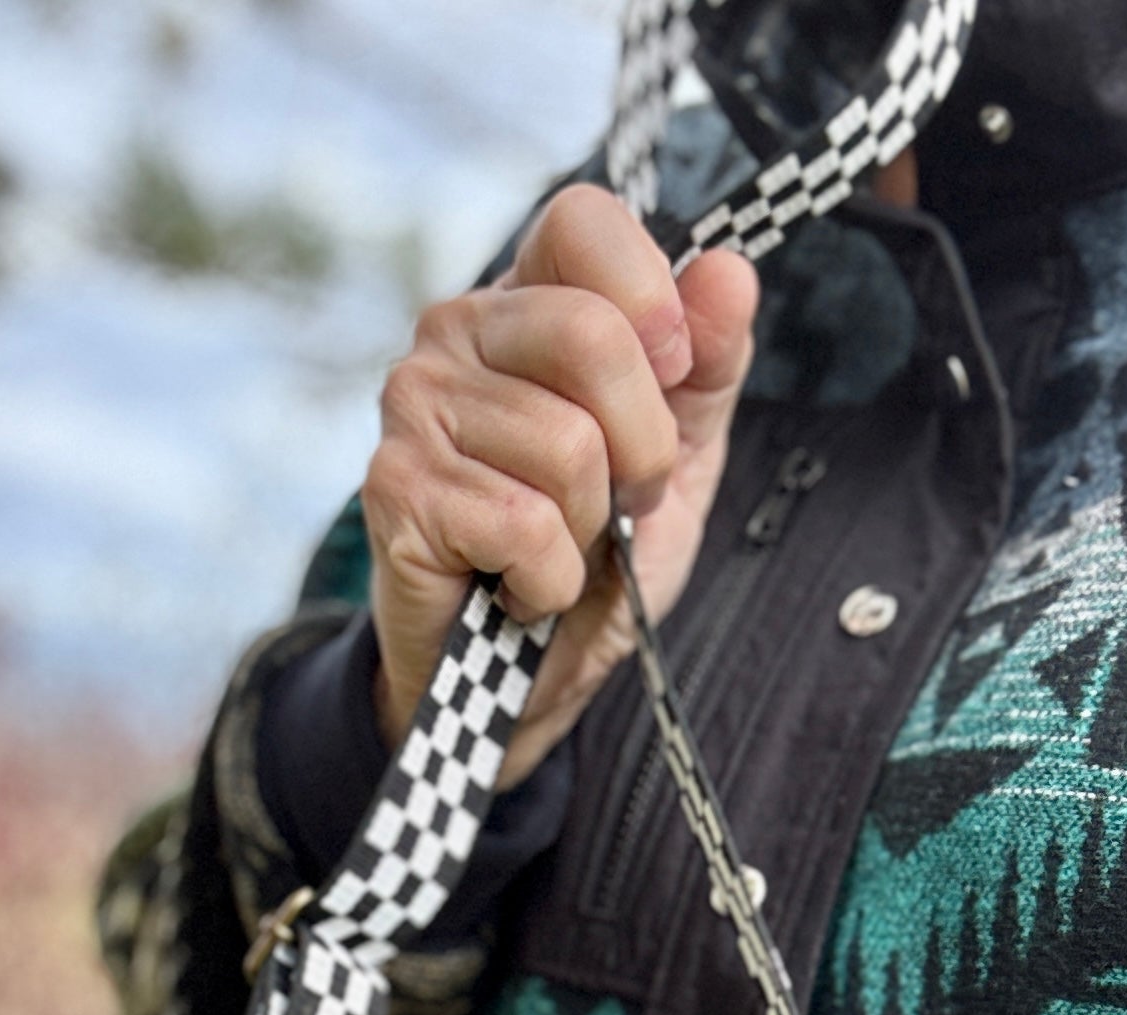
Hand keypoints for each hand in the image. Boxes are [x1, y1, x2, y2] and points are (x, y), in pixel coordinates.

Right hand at [361, 184, 758, 787]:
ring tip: (559, 549)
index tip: (672, 376)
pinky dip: (549, 582)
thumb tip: (730, 272)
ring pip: (567, 448)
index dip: (652, 301)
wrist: (527, 678)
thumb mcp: (679, 459)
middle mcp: (458, 329)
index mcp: (529, 298)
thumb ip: (708, 368)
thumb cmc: (597, 558)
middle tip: (619, 503)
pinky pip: (524, 526)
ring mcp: (414, 403)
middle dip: (643, 450)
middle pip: (593, 339)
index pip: (586, 223)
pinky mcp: (396, 487)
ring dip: (591, 530)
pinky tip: (520, 587)